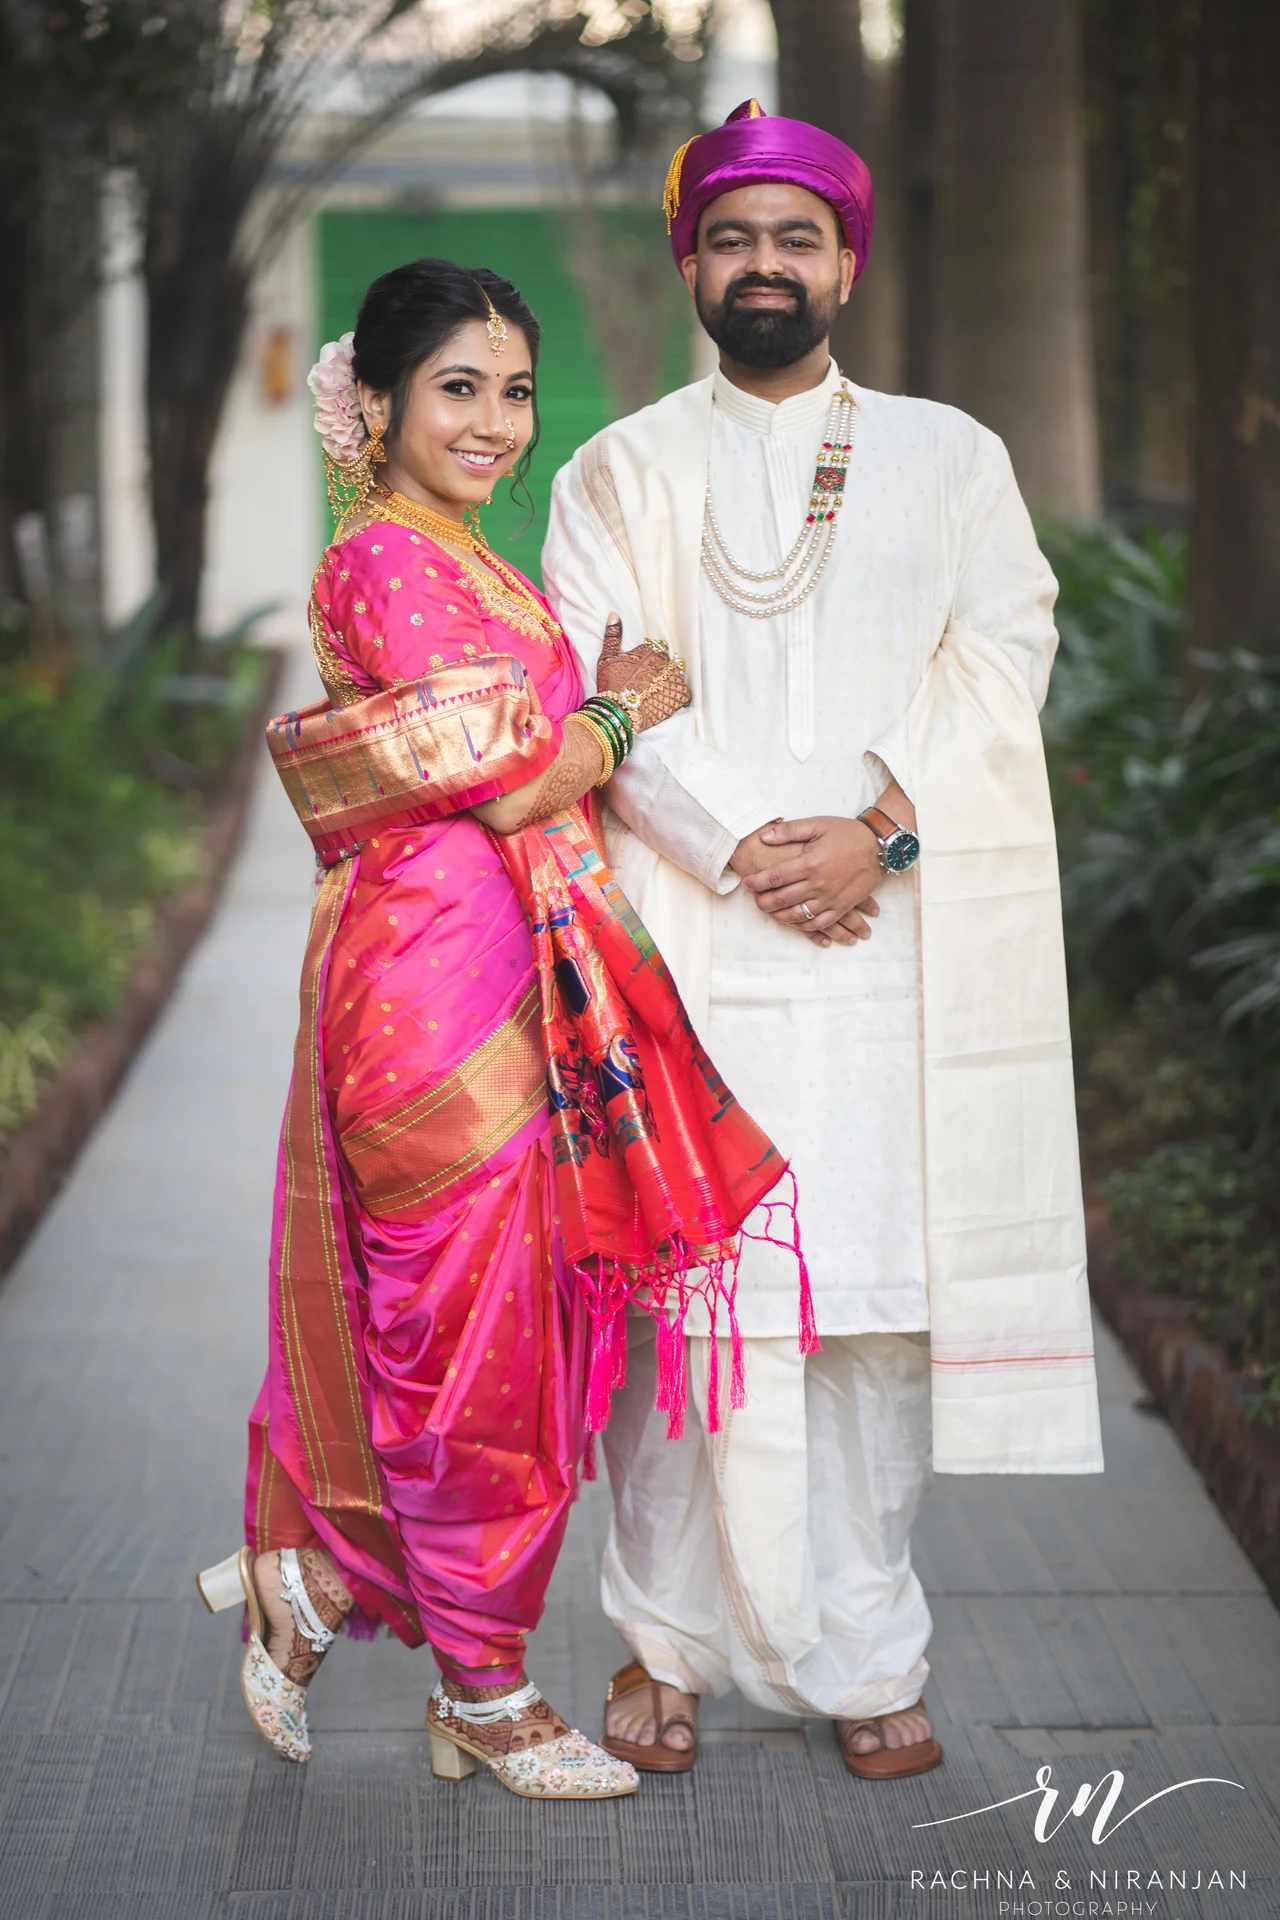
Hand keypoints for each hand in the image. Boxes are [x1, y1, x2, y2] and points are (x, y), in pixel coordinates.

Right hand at [595, 613, 690, 732]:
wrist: (619, 711)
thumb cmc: (611, 684)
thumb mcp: (607, 658)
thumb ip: (613, 635)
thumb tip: (614, 614)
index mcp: (649, 649)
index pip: (653, 652)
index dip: (646, 664)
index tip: (639, 674)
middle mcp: (664, 660)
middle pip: (665, 664)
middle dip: (658, 673)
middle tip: (646, 687)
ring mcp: (674, 677)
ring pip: (675, 677)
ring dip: (668, 684)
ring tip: (655, 696)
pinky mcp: (681, 694)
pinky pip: (684, 694)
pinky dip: (676, 698)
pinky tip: (664, 703)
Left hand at [742, 815, 884, 942]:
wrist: (879, 845)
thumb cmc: (847, 833)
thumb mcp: (817, 824)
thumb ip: (789, 831)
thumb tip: (764, 837)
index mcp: (809, 863)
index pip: (774, 877)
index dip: (756, 882)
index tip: (747, 883)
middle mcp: (818, 884)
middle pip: (783, 899)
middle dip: (764, 902)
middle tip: (755, 901)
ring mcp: (830, 898)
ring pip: (798, 915)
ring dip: (780, 916)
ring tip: (771, 912)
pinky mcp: (842, 906)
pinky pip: (820, 923)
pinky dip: (805, 927)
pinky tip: (796, 923)